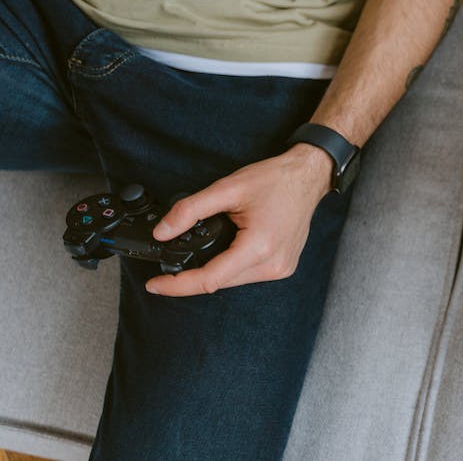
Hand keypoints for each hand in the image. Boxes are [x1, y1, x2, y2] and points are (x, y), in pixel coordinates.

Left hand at [144, 144, 332, 296]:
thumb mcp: (228, 188)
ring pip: (233, 281)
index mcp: (260, 247)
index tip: (155, 284)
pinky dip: (230, 267)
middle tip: (168, 268)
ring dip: (212, 271)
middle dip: (191, 277)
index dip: (178, 285)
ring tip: (200, 251)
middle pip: (220, 283)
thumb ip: (190, 210)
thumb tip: (163, 231)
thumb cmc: (276, 180)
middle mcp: (273, 265)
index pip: (210, 278)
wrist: (308, 178)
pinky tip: (226, 250)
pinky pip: (248, 275)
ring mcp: (281, 268)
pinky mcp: (284, 267)